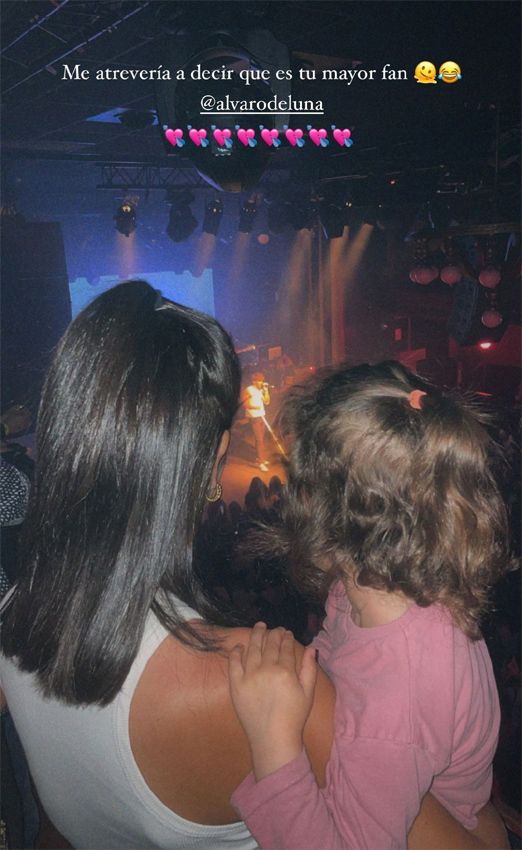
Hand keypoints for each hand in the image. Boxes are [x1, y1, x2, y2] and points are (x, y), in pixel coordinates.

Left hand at [229, 622, 317, 779]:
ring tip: (258, 627)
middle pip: (269, 645)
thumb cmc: (293, 717)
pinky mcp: (236, 685)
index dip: (286, 638)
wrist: (273, 739)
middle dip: (273, 633)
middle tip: (274, 628)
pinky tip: (239, 646)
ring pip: (252, 649)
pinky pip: (234, 664)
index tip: (286, 632)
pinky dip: (236, 653)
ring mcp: (249, 676)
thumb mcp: (308, 693)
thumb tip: (310, 648)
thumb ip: (309, 669)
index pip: (285, 648)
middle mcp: (266, 670)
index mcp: (285, 671)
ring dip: (256, 636)